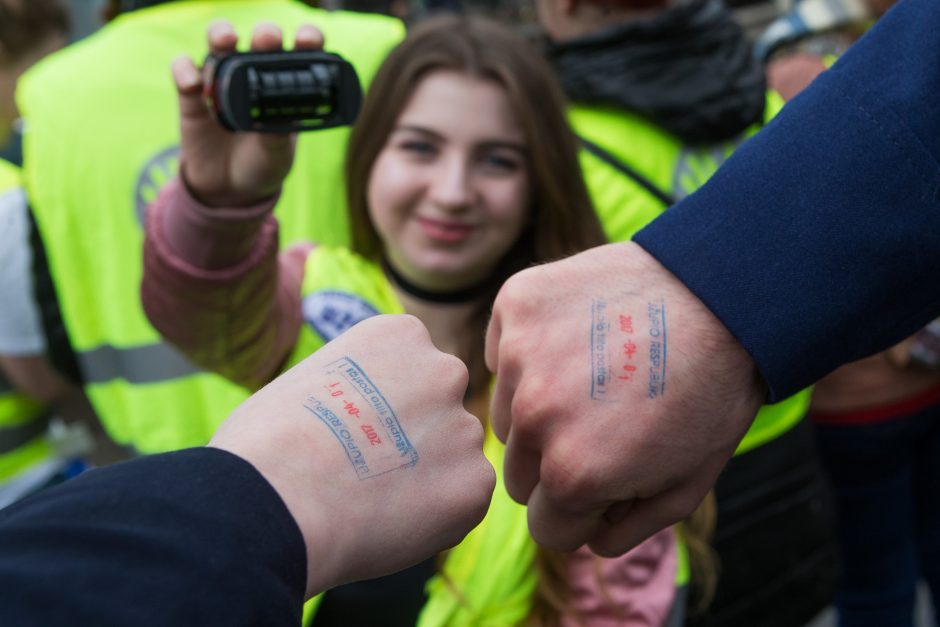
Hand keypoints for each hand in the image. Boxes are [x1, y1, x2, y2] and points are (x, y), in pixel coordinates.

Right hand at [171, 20, 323, 206]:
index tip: (308, 40)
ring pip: (219, 43)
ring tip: (227, 41)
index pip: (299, 53)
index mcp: (285, 86)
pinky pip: (184, 70)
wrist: (229, 190)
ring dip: (221, 34)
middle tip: (267, 40)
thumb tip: (279, 115)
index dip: (306, 40)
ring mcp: (222, 82)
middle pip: (259, 40)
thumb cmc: (262, 166)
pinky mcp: (193, 95)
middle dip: (264, 34)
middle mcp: (255, 76)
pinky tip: (194, 83)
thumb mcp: (277, 156)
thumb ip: (277, 134)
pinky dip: (185, 70)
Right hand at [209, 315, 495, 597]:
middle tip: (368, 472)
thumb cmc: (266, 443)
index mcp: (402, 335)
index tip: (352, 429)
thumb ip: (361, 386)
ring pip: (453, 459)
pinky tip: (388, 523)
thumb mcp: (314, 378)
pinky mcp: (475, 482)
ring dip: (427, 479)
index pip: (415, 371)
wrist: (273, 499)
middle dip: (416, 439)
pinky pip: (462, 502)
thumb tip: (366, 415)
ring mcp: (464, 427)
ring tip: (369, 503)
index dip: (384, 408)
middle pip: (441, 411)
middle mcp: (444, 371)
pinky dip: (436, 518)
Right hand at [485, 242, 764, 555]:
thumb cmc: (712, 393)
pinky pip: (502, 353)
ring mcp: (520, 355)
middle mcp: (534, 417)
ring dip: (538, 408)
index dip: (581, 512)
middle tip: (602, 426)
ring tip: (593, 379)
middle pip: (519, 475)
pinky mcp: (516, 304)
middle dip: (555, 463)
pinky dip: (530, 354)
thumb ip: (627, 529)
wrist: (724, 296)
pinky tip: (577, 339)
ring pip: (507, 415)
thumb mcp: (687, 486)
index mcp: (574, 474)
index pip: (545, 526)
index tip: (606, 481)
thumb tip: (586, 539)